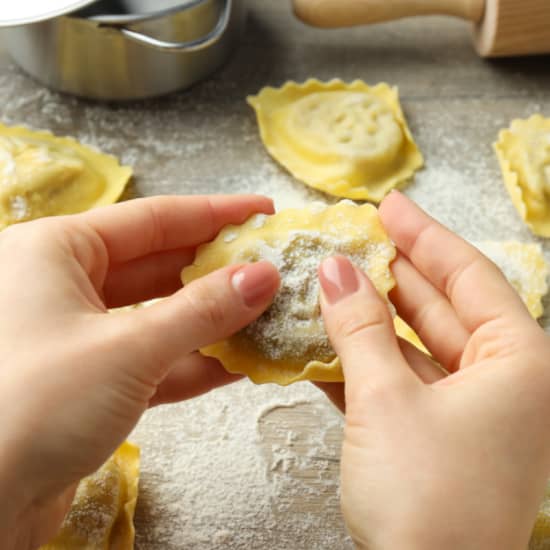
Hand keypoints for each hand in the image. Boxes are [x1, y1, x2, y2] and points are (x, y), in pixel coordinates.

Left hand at [0, 195, 279, 549]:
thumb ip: (202, 312)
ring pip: (158, 316)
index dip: (214, 214)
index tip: (261, 212)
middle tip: (270, 267)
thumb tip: (264, 276)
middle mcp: (63, 286)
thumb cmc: (30, 406)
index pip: (152, 219)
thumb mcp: (129, 349)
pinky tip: (238, 363)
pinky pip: (151, 360)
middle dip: (216, 271)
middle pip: (159, 266)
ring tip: (265, 315)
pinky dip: (192, 362)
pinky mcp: (89, 383)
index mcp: (56, 251)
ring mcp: (78, 337)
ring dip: (211, 322)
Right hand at [317, 192, 549, 548]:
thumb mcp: (385, 399)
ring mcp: (471, 411)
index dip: (424, 237)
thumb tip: (334, 271)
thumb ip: (358, 329)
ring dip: (370, 320)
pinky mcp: (438, 435)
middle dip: (392, 276)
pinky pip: (402, 382)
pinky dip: (366, 363)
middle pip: (442, 308)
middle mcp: (506, 382)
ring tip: (332, 285)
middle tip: (353, 243)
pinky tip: (328, 343)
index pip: (469, 276)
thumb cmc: (425, 499)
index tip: (389, 207)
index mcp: (520, 363)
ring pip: (416, 345)